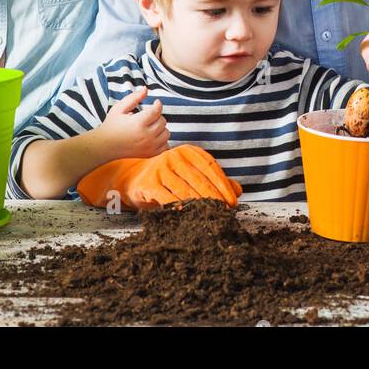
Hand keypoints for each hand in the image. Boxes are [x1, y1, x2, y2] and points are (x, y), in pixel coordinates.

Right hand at [76, 145, 242, 210]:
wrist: (129, 177)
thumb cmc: (164, 177)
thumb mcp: (189, 175)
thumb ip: (213, 181)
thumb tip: (239, 190)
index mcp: (188, 152)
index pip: (210, 168)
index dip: (223, 185)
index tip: (234, 201)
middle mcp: (174, 156)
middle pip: (200, 179)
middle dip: (215, 197)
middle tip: (226, 212)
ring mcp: (161, 168)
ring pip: (185, 189)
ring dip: (200, 204)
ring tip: (212, 216)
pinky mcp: (149, 182)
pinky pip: (166, 196)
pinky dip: (178, 206)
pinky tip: (188, 215)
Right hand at [90, 86, 169, 160]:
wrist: (105, 146)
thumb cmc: (112, 125)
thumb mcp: (119, 108)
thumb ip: (133, 98)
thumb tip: (146, 89)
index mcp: (138, 123)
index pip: (157, 110)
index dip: (158, 104)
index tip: (155, 103)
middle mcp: (146, 136)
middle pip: (163, 121)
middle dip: (157, 116)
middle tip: (148, 116)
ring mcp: (149, 147)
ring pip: (166, 133)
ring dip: (161, 128)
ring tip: (150, 126)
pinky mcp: (150, 154)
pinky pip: (165, 146)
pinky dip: (162, 140)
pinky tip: (153, 136)